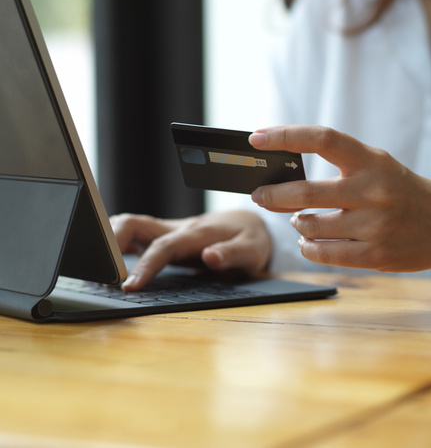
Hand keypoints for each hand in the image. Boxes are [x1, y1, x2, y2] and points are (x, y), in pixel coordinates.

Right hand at [110, 210, 271, 290]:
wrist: (250, 224)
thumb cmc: (251, 239)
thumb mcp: (253, 250)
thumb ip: (233, 254)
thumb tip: (210, 257)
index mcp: (198, 233)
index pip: (164, 247)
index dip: (145, 265)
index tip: (129, 286)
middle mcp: (179, 228)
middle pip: (136, 224)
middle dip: (112, 241)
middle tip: (99, 270)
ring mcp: (170, 230)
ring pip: (132, 225)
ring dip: (111, 238)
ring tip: (97, 267)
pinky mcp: (165, 236)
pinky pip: (136, 233)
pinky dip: (118, 241)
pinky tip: (110, 258)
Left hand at [248, 125, 430, 271]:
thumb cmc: (403, 191)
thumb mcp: (378, 166)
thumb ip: (339, 166)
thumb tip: (284, 176)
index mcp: (371, 160)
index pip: (322, 138)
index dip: (285, 136)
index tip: (255, 138)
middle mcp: (373, 190)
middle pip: (304, 192)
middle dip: (272, 195)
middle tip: (260, 194)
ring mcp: (375, 225)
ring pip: (309, 226)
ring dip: (296, 223)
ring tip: (299, 219)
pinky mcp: (376, 255)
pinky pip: (323, 253)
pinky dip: (307, 247)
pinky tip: (309, 241)